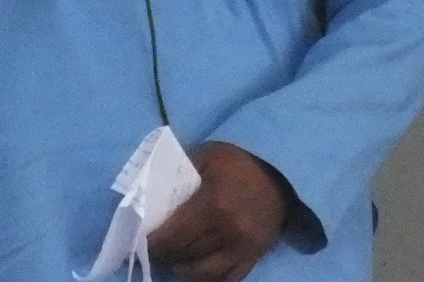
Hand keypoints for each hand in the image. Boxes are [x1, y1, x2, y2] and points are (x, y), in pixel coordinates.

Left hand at [147, 142, 291, 281]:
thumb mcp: (207, 155)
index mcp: (214, 205)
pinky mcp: (254, 258)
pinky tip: (194, 270)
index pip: (173, 235)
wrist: (284, 175)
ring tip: (171, 261)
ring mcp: (244, 249)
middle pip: (185, 255)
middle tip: (150, 250)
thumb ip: (178, 171)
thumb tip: (148, 191)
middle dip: (163, 255)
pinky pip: (227, 279)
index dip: (152, 242)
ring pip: (203, 274)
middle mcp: (229, 232)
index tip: (139, 240)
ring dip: (182, 270)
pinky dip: (207, 279)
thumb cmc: (240, 163)